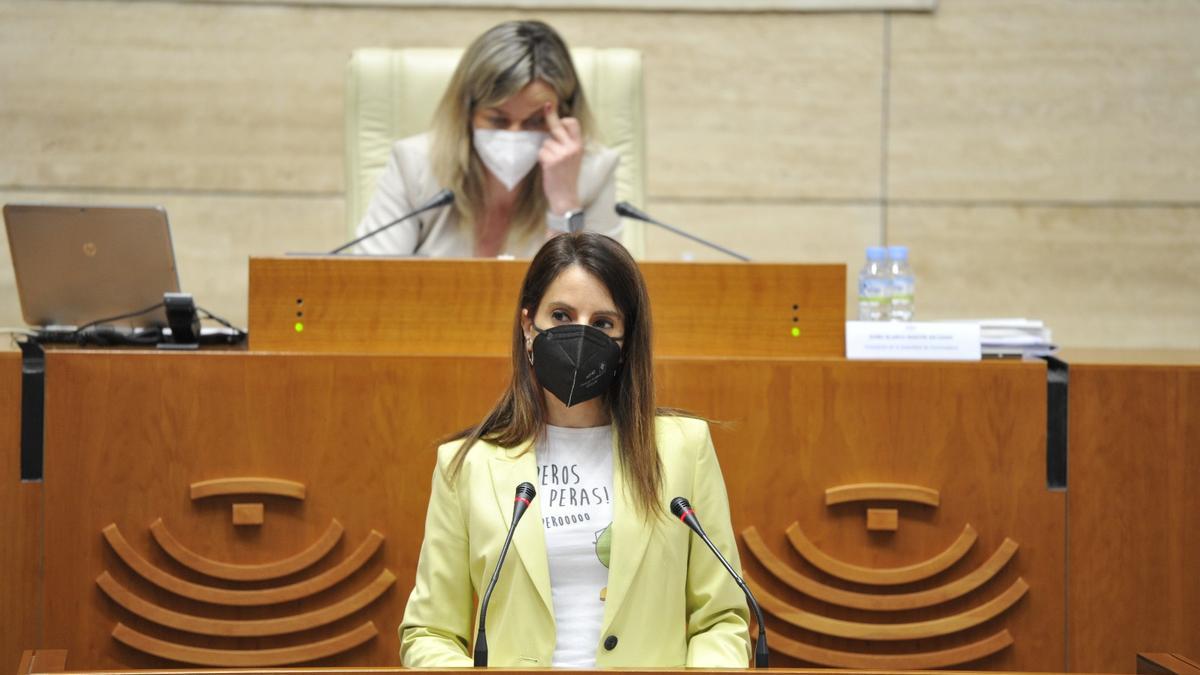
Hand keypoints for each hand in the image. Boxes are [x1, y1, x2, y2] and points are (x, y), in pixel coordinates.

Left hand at [538, 102, 583, 216]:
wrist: (566, 197)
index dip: (565, 120)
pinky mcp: (551, 161)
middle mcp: (572, 148)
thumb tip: (554, 127)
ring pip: (546, 142)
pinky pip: (541, 152)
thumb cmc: (567, 177)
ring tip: (552, 163)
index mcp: (579, 146)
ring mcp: (561, 154)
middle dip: (550, 115)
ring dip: (545, 150)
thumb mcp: (573, 158)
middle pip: (557, 126)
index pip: (573, 124)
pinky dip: (542, 158)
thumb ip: (567, 144)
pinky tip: (548, 168)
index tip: (559, 116)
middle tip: (546, 105)